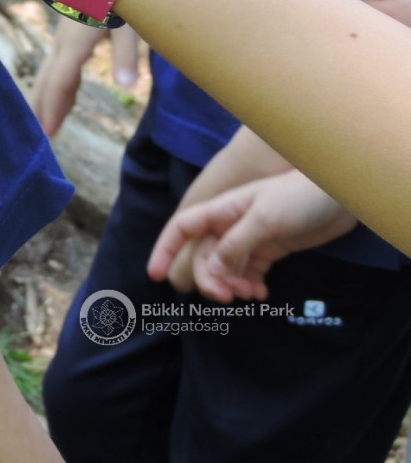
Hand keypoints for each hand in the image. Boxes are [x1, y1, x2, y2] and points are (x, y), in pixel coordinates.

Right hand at [28, 22, 140, 136]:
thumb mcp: (127, 27)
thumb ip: (125, 55)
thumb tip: (126, 87)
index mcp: (74, 45)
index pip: (58, 82)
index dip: (52, 107)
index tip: (48, 132)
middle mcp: (62, 45)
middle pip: (47, 81)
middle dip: (41, 109)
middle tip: (37, 137)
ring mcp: (63, 41)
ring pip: (50, 76)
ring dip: (47, 101)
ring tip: (46, 126)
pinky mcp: (69, 38)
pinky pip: (59, 69)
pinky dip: (60, 89)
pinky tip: (67, 101)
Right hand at [147, 170, 356, 301]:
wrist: (338, 196)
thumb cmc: (298, 198)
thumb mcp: (264, 219)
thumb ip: (235, 244)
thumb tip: (210, 271)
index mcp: (222, 211)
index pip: (182, 229)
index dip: (165, 249)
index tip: (155, 275)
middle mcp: (230, 225)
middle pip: (204, 256)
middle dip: (208, 278)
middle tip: (227, 297)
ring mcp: (250, 238)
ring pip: (225, 267)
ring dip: (230, 284)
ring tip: (249, 294)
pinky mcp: (270, 250)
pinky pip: (249, 272)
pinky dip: (249, 285)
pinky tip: (261, 293)